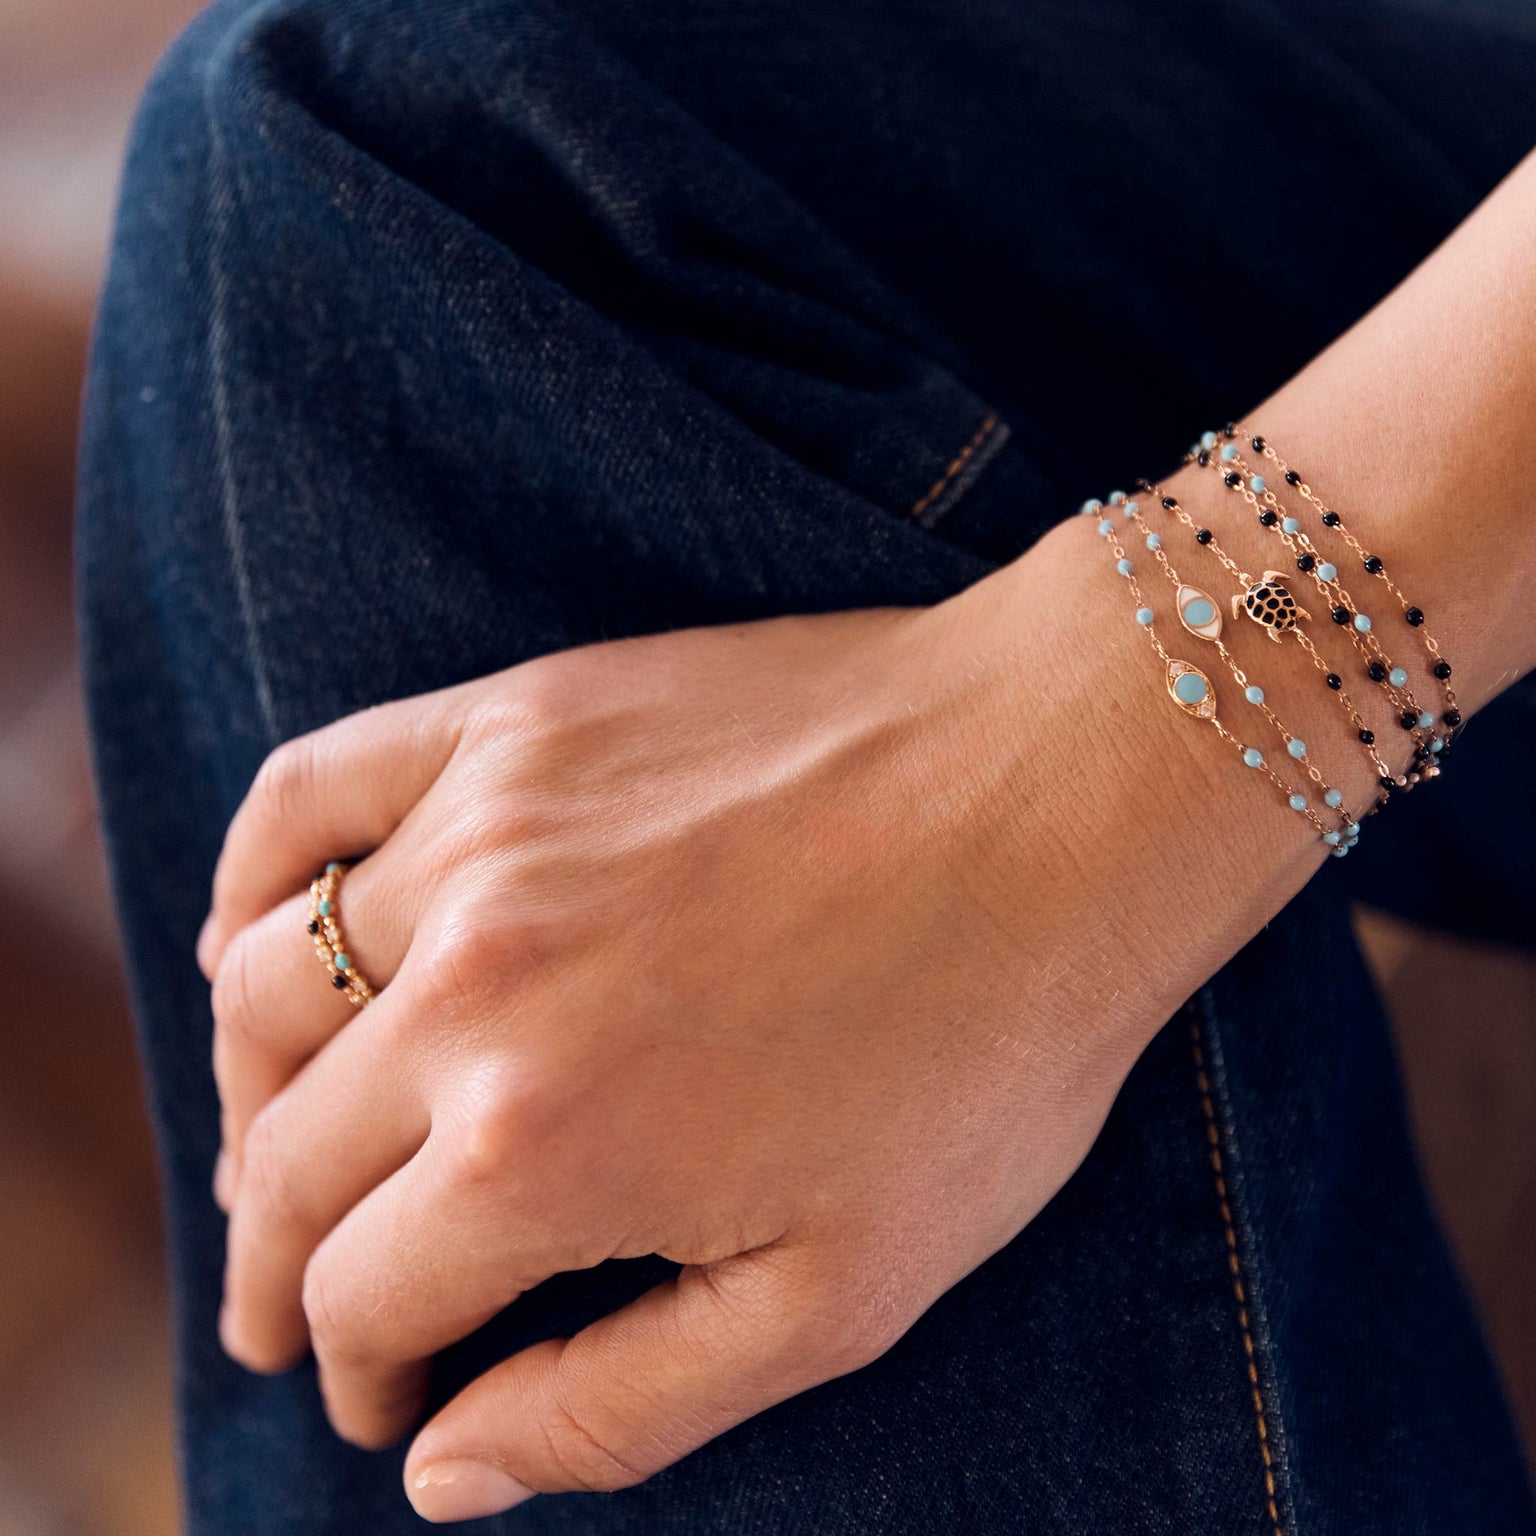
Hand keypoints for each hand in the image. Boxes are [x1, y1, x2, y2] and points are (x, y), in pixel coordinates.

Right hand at [199, 515, 1314, 1520]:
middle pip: (284, 1158)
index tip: (387, 1387)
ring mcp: (482, 833)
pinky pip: (307, 796)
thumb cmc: (981, 1052)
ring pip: (269, 991)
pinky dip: (255, 884)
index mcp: (537, 1148)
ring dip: (254, 1098)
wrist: (1059, 799)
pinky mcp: (513, 723)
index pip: (357, 1295)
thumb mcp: (836, 1295)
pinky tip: (261, 941)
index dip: (357, 1369)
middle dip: (277, 1261)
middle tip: (300, 1308)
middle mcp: (473, 986)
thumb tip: (439, 1470)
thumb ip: (617, 1405)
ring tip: (284, 1148)